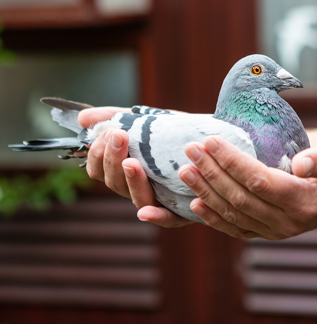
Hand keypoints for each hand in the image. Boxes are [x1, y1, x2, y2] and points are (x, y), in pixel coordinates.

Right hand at [78, 107, 190, 227]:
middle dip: (112, 159)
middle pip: (114, 183)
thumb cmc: (176, 134)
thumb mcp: (148, 120)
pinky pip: (167, 220)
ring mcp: (159, 200)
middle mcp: (139, 187)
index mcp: (127, 169)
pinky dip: (155, 217)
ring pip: (137, 199)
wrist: (213, 140)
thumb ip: (117, 117)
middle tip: (119, 136)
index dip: (97, 154)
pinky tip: (146, 212)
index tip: (107, 132)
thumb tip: (83, 118)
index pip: (99, 169)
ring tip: (131, 162)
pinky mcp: (182, 211)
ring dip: (130, 181)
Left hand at [178, 136, 316, 239]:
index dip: (232, 161)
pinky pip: (235, 229)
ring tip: (185, 171)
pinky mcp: (266, 232)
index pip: (260, 180)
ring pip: (233, 214)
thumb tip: (300, 163)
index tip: (210, 141)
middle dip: (211, 172)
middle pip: (240, 197)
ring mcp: (275, 231)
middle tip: (191, 150)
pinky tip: (195, 203)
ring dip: (206, 191)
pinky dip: (213, 218)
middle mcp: (286, 222)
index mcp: (304, 201)